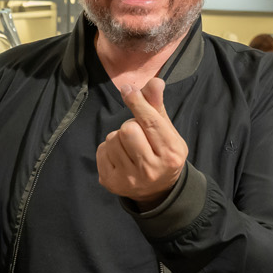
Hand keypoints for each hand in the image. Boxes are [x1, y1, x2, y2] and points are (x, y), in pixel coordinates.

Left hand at [96, 77, 188, 205]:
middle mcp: (151, 169)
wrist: (157, 191)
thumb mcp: (168, 131)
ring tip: (130, 147)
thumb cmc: (162, 152)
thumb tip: (154, 81)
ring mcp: (129, 179)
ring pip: (112, 139)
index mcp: (170, 153)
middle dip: (130, 126)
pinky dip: (108, 148)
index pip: (150, 122)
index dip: (137, 102)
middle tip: (138, 135)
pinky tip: (120, 157)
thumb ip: (158, 107)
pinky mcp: (111, 182)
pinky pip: (102, 150)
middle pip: (127, 129)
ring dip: (119, 137)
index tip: (128, 90)